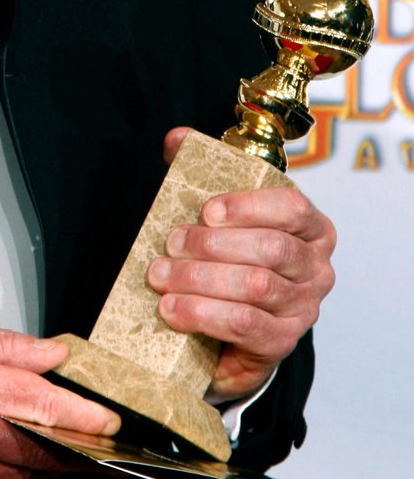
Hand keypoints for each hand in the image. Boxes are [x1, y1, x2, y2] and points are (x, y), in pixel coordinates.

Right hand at [0, 312, 119, 478]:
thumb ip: (4, 343)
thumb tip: (50, 351)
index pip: (43, 403)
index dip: (84, 415)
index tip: (109, 420)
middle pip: (42, 450)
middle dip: (82, 452)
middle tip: (108, 449)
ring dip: (55, 471)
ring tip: (74, 457)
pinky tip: (33, 474)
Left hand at [147, 127, 336, 401]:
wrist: (228, 327)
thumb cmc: (229, 260)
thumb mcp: (216, 215)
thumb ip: (198, 170)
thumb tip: (176, 137)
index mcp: (310, 227)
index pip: (291, 207)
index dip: (248, 206)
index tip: (207, 210)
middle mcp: (316, 267)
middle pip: (272, 250)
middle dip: (213, 245)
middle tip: (170, 245)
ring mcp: (304, 307)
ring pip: (256, 287)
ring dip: (200, 279)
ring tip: (161, 275)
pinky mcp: (282, 341)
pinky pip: (246, 325)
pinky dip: (203, 314)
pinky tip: (172, 309)